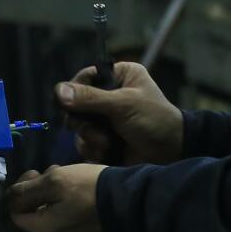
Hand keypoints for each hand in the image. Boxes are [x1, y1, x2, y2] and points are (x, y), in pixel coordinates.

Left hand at [6, 164, 106, 231]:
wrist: (131, 202)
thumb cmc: (89, 189)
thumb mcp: (53, 181)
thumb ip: (27, 190)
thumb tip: (10, 197)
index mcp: (45, 229)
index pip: (17, 214)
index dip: (19, 192)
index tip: (34, 172)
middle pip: (37, 213)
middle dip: (39, 189)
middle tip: (53, 170)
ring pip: (55, 213)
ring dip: (56, 193)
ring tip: (70, 174)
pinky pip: (72, 217)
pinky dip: (71, 202)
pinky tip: (84, 188)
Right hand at [58, 61, 181, 164]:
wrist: (172, 154)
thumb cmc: (154, 121)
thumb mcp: (123, 105)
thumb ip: (91, 98)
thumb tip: (58, 91)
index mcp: (118, 77)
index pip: (83, 78)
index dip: (73, 92)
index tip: (68, 105)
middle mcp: (109, 95)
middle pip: (75, 105)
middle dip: (82, 121)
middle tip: (94, 129)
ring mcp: (105, 119)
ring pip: (77, 127)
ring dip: (89, 138)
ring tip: (108, 143)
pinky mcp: (104, 140)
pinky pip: (84, 143)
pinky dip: (93, 149)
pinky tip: (108, 152)